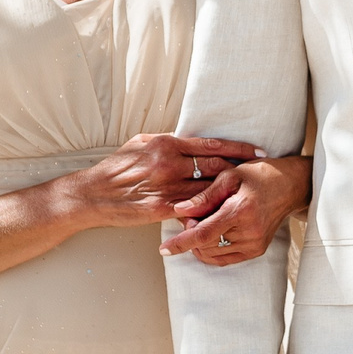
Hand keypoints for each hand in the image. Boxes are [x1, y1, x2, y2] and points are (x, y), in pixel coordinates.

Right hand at [62, 133, 260, 229]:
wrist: (93, 194)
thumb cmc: (117, 167)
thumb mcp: (141, 143)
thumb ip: (169, 142)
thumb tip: (189, 139)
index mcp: (167, 144)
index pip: (213, 145)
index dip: (240, 150)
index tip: (259, 152)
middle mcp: (170, 163)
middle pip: (217, 168)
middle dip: (240, 172)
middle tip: (259, 176)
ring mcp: (167, 187)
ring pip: (209, 190)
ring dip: (227, 194)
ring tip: (246, 196)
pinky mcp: (162, 209)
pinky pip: (193, 210)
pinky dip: (208, 211)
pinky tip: (222, 214)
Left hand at [161, 155, 310, 265]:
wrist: (289, 187)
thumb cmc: (258, 176)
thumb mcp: (229, 176)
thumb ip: (203, 196)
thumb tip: (179, 210)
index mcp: (241, 211)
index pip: (204, 234)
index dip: (181, 243)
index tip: (164, 250)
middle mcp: (249, 232)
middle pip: (205, 245)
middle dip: (191, 234)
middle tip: (193, 216)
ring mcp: (254, 244)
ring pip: (213, 254)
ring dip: (200, 243)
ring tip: (205, 222)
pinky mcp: (256, 251)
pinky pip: (225, 259)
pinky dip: (212, 250)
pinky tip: (211, 234)